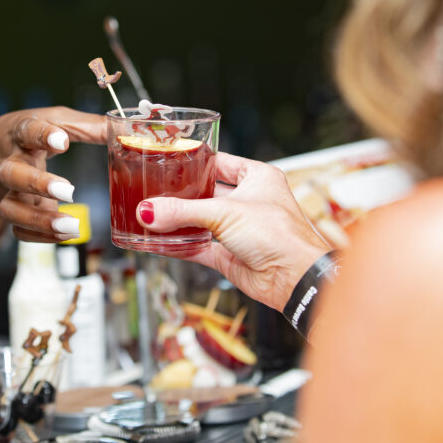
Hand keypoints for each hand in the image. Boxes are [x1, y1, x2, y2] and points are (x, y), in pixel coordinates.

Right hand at [0, 107, 104, 243]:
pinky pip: (17, 230)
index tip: (61, 141)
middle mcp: (10, 162)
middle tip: (69, 191)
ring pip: (10, 209)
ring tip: (71, 225)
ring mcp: (7, 190)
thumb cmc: (26, 134)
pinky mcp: (12, 210)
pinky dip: (40, 237)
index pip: (27, 130)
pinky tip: (65, 235)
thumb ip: (88, 126)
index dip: (42, 135)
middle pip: (12, 174)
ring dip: (39, 220)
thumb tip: (125, 132)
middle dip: (38, 184)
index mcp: (20, 133)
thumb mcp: (54, 119)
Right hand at [136, 152, 331, 312]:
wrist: (294, 279)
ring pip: (199, 221)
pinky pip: (197, 247)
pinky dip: (178, 245)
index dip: (195, 163)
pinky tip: (157, 243)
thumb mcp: (225, 213)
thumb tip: (150, 211)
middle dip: (180, 196)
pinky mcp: (229, 254)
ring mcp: (238, 229)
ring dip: (176, 222)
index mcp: (257, 178)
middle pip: (205, 194)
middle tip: (152, 192)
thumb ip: (183, 212)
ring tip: (148, 217)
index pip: (219, 163)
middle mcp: (248, 202)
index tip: (169, 163)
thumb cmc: (281, 235)